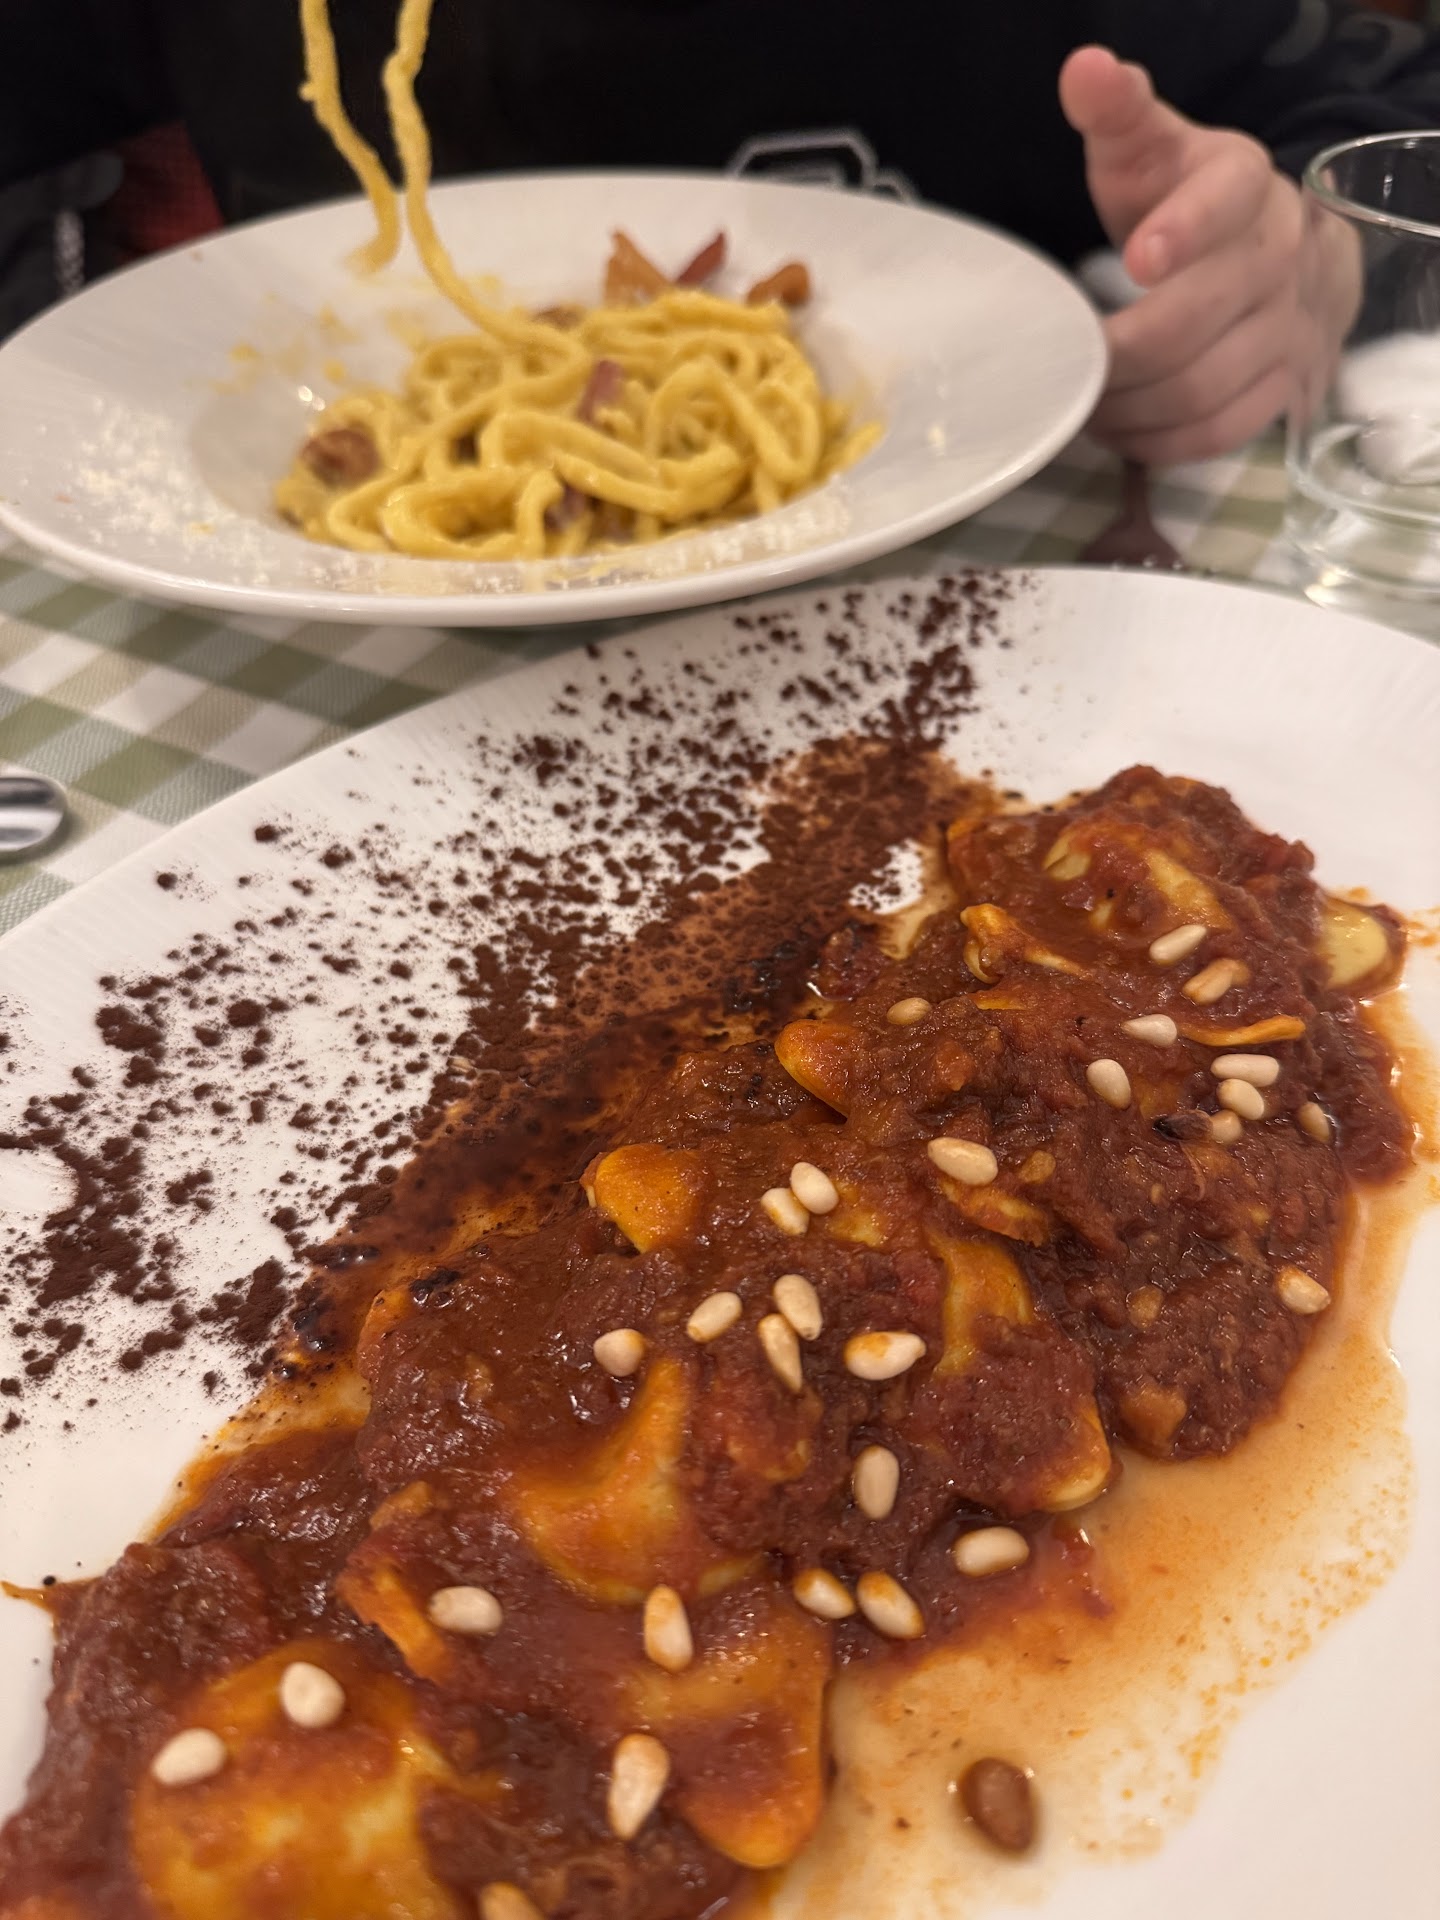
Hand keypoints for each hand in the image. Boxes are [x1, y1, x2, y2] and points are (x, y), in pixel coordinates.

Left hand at [1060, 45, 1300, 465]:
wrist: (1281, 251)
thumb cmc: (1186, 200)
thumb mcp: (1151, 148)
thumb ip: (1116, 112)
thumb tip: (1084, 70)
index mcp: (1243, 186)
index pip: (1223, 202)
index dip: (1182, 231)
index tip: (1136, 259)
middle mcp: (1279, 256)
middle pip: (1191, 323)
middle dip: (1115, 355)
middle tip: (1062, 364)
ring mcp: (1288, 328)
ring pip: (1200, 388)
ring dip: (1128, 408)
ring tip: (1080, 401)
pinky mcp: (1284, 388)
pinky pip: (1219, 431)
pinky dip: (1160, 442)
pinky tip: (1119, 429)